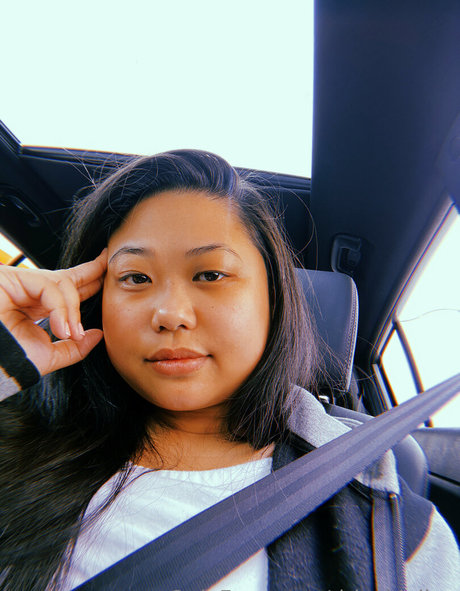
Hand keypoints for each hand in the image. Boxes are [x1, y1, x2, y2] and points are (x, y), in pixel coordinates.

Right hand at [0, 250, 106, 375]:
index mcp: (39, 307)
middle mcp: (30, 292)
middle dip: (91, 270)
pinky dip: (60, 307)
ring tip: (71, 333)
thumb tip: (98, 334)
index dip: (90, 280)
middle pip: (68, 275)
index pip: (69, 290)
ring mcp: (21, 284)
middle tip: (107, 262)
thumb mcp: (52, 356)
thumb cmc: (13, 363)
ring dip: (72, 309)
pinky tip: (60, 327)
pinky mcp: (12, 278)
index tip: (107, 274)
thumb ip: (76, 347)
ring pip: (62, 284)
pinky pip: (48, 286)